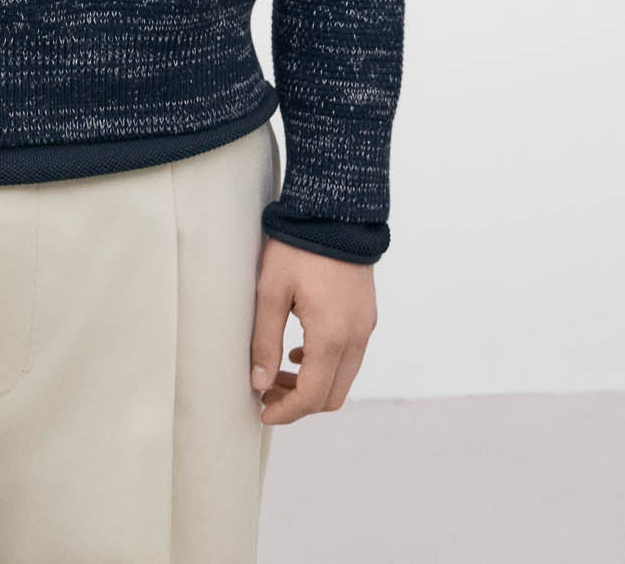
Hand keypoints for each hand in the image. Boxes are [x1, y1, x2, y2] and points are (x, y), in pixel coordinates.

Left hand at [250, 237, 377, 423]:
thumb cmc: (298, 248)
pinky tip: (299, 351)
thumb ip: (264, 340)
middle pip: (332, 395)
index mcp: (332, 336)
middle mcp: (356, 338)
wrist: (334, 212)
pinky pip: (350, 356)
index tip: (263, 412)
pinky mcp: (366, 315)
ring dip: (312, 384)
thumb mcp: (270, 291)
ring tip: (278, 372)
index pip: (313, 395)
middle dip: (299, 403)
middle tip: (267, 393)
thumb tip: (259, 382)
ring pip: (343, 377)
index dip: (287, 411)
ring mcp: (365, 327)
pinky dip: (326, 365)